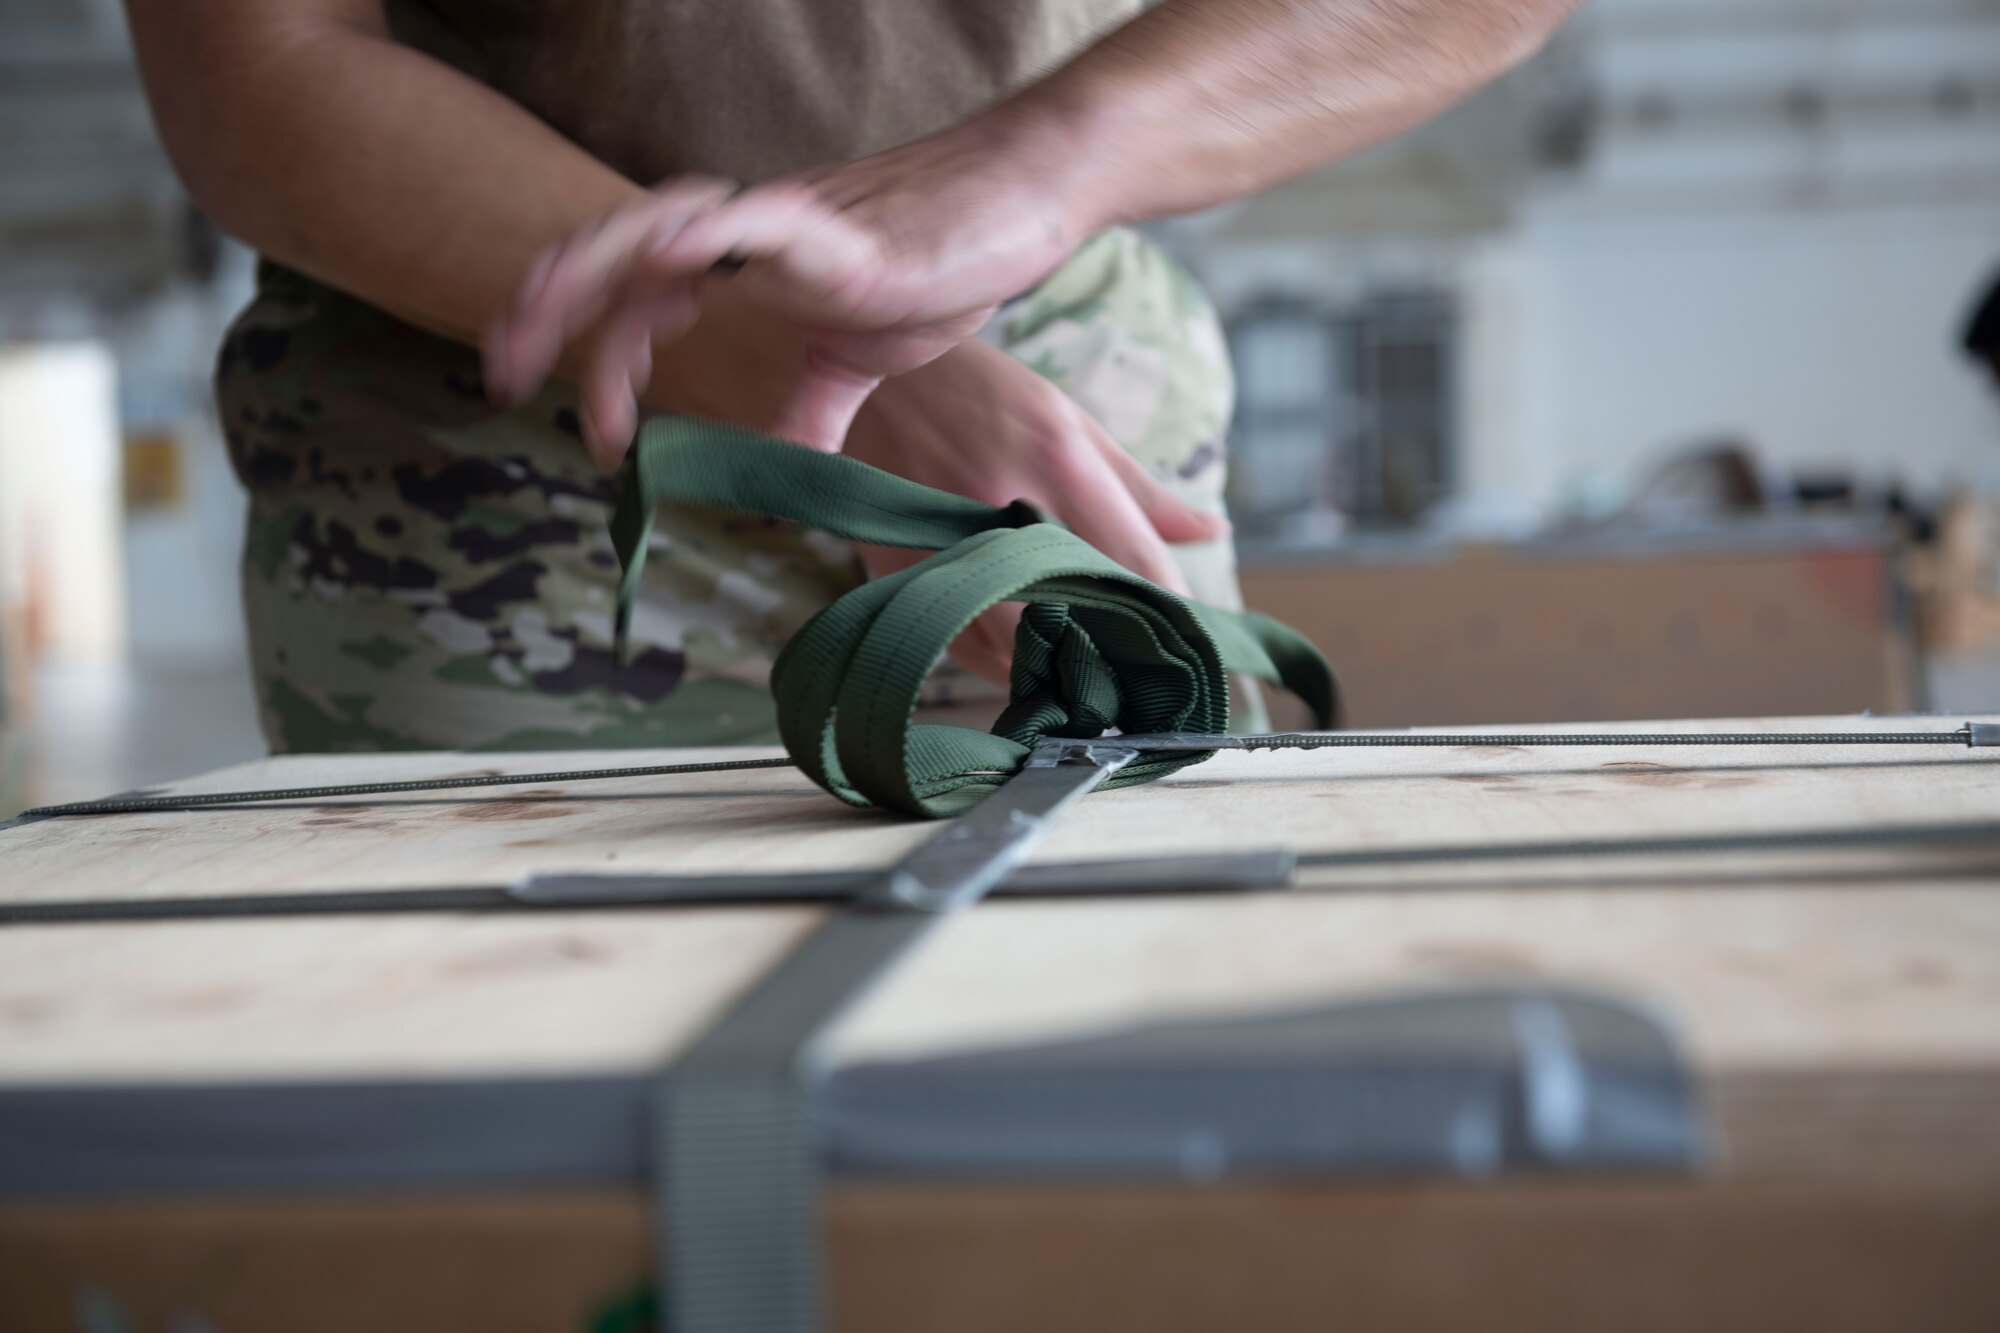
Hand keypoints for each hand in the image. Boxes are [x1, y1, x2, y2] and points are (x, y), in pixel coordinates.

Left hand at [481, 110, 1103, 460]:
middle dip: (550, 307)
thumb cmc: (939, 264)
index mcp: (738, 268)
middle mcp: (740, 238)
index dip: (600, 364)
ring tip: (540, 305)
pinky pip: (756, 221)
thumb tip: (791, 479)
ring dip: (596, 266)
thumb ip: (812, 411)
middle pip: (618, 257)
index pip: (639, 306)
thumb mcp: (859, 358)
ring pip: (661, 226)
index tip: (595, 441)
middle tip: (500, 373)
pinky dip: (704, 235)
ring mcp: (781, 224)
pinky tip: (661, 257)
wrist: (1018, 202)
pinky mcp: (835, 224)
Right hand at [847, 340, 1225, 683]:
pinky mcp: (900, 567)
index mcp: (1059, 458)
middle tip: (1139, 677)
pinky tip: (1021, 663)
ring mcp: (947, 538)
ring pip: (1017, 643)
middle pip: (1080, 610)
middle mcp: (1004, 500)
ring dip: (1055, 666)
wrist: (862, 374)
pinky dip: (998, 664)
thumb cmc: (981, 394)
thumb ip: (1138, 489)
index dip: (1174, 613)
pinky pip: (961, 645)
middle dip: (1116, 650)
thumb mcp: (1068, 422)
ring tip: (1081, 675)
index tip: (1192, 648)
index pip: (1136, 560)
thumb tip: (1211, 533)